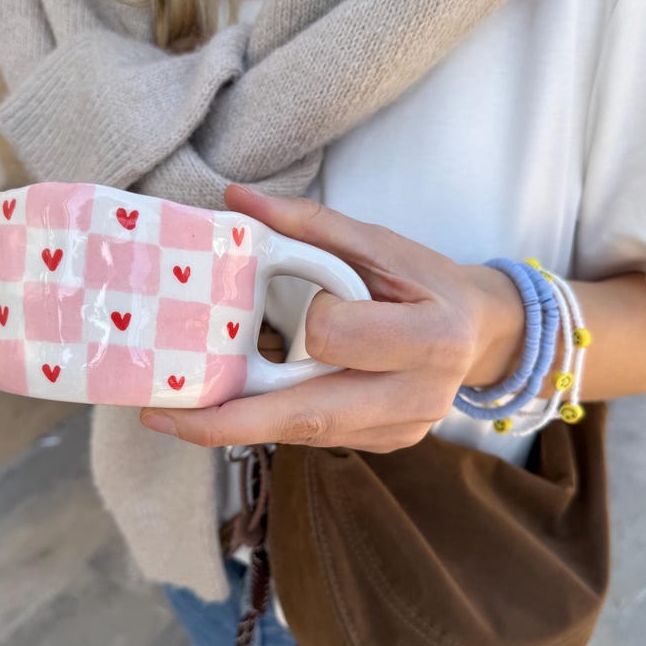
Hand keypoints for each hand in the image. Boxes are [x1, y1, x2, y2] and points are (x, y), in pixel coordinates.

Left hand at [140, 185, 523, 451]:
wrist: (483, 332)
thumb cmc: (431, 282)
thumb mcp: (383, 243)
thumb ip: (312, 224)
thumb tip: (236, 202)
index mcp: (432, 338)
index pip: (339, 338)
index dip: (311, 320)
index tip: (308, 302)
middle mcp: (420, 397)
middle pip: (308, 416)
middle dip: (230, 420)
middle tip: (162, 416)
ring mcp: (403, 430)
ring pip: (306, 433)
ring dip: (244, 422)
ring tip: (182, 411)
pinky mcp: (388, 444)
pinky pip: (318, 437)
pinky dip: (277, 420)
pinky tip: (246, 404)